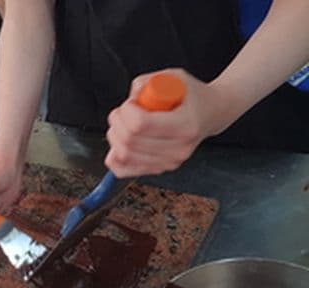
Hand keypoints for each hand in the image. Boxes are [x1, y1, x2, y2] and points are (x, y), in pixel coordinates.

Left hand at [105, 68, 228, 176]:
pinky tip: (119, 144)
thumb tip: (131, 100)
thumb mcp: (174, 77)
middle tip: (122, 111)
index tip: (131, 102)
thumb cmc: (191, 95)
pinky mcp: (161, 168)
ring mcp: (170, 161)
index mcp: (185, 125)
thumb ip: (147, 83)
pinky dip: (114, 158)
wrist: (213, 113)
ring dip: (114, 137)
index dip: (126, 111)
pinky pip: (125, 170)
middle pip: (129, 141)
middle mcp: (179, 148)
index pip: (140, 125)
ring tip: (123, 124)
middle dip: (116, 122)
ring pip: (124, 155)